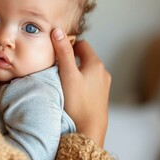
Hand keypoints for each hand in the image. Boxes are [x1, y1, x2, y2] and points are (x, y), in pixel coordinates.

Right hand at [51, 28, 110, 146]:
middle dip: (71, 57)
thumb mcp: (67, 74)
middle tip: (56, 64)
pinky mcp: (100, 96)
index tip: (57, 50)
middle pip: (85, 57)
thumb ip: (63, 52)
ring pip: (87, 70)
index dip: (69, 44)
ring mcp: (103, 85)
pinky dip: (80, 81)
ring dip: (75, 70)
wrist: (88, 129)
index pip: (82, 44)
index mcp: (96, 64)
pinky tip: (71, 90)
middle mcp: (102, 73)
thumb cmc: (78, 102)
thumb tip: (57, 31)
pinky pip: (89, 81)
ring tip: (62, 77)